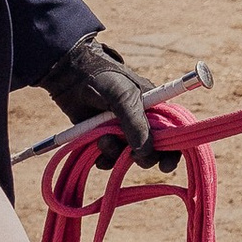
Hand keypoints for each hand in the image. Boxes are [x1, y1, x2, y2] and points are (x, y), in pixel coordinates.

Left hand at [43, 34, 171, 168]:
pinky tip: (95, 147)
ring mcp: (121, 131)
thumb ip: (136, 123)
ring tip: (102, 140)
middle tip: (131, 155)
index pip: (171, 133)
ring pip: (127, 156)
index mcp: (154, 108)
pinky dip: (103, 158)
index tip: (166, 165)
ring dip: (116, 154)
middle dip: (141, 156)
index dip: (172, 151)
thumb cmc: (103, 79)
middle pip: (151, 151)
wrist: (70, 76)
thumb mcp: (123, 97)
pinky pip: (109, 158)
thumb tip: (145, 152)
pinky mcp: (103, 137)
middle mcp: (140, 122)